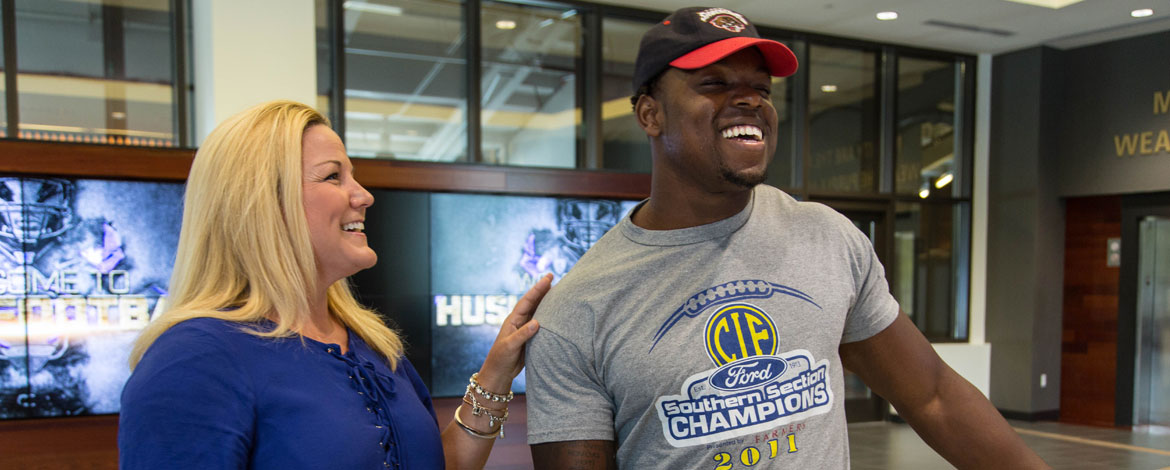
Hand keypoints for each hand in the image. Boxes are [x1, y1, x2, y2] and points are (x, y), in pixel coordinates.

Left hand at [475, 273, 552, 391]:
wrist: (499, 372)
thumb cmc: (501, 358)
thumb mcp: (510, 346)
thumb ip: (523, 334)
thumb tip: (537, 322)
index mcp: (513, 320)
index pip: (527, 301)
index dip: (537, 289)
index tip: (548, 278)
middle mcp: (519, 321)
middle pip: (533, 302)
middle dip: (542, 290)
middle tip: (553, 277)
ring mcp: (525, 328)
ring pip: (537, 311)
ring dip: (546, 301)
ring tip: (557, 290)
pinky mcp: (530, 337)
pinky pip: (541, 323)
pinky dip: (548, 316)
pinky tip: (556, 312)